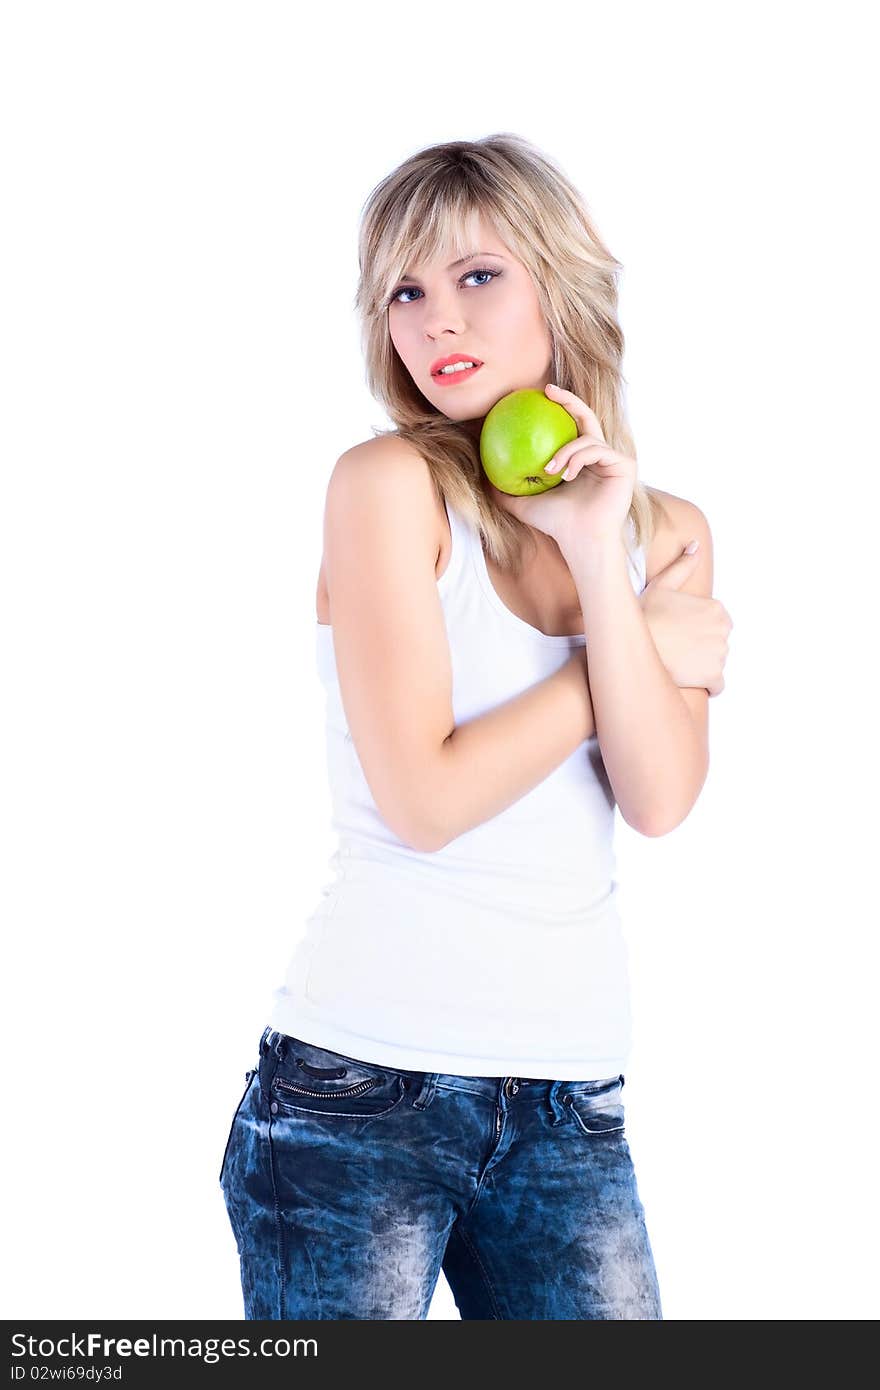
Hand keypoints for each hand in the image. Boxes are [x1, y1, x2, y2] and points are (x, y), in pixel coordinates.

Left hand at [489, 382, 636, 550]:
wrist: (579, 540)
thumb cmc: (554, 524)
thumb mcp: (522, 503)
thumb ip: (504, 489)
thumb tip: (481, 476)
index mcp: (580, 461)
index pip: (570, 427)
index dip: (558, 407)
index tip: (538, 394)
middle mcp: (599, 457)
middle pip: (586, 417)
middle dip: (568, 399)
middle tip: (548, 390)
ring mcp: (613, 460)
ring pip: (587, 437)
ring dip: (565, 451)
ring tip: (551, 470)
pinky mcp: (624, 465)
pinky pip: (597, 449)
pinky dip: (579, 459)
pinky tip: (567, 474)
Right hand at [639, 545, 733, 695]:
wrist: (632, 644)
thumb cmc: (645, 616)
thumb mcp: (662, 585)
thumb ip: (683, 566)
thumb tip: (695, 545)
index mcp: (716, 608)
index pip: (714, 626)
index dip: (694, 631)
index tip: (676, 633)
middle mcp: (724, 629)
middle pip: (717, 644)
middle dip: (700, 649)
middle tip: (675, 649)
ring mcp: (720, 652)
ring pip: (716, 664)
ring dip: (700, 667)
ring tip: (677, 662)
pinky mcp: (714, 675)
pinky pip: (718, 685)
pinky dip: (707, 685)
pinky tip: (688, 678)